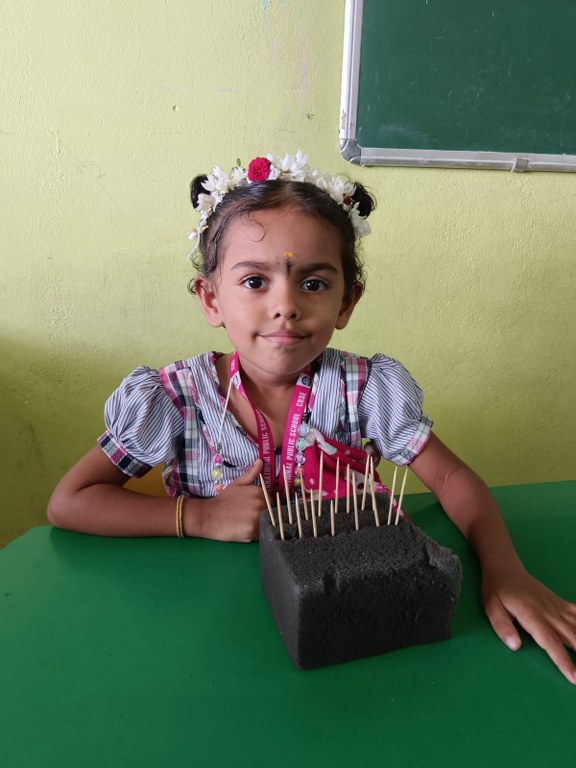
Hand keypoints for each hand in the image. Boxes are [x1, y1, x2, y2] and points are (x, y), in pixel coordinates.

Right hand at [194, 460, 264, 542]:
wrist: (208, 515)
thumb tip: (261, 461)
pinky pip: (261, 533)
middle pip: (271, 513)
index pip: (272, 502)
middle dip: (263, 516)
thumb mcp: (237, 484)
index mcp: (259, 491)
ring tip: (245, 524)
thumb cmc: (223, 500)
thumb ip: (251, 474)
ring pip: (268, 523)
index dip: (264, 507)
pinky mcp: (253, 529)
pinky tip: (244, 530)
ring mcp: (258, 516)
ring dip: (260, 525)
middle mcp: (261, 502)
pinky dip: (255, 534)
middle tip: (247, 518)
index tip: (252, 509)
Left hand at [482, 567, 575, 683]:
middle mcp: (549, 612)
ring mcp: (558, 608)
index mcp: (531, 615)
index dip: (563, 660)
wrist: (506, 569)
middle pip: (572, 636)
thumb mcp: (491, 607)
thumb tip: (514, 646)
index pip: (550, 641)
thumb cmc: (497, 591)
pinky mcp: (562, 604)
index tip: (574, 677)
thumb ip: (502, 626)